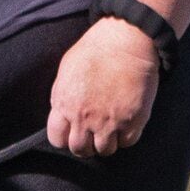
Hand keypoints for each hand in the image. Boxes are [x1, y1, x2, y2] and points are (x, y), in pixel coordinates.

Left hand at [47, 17, 162, 159]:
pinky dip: (127, 136)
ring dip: (107, 141)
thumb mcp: (67, 70)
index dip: (66, 137)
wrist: (127, 40)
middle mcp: (84, 117)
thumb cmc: (97, 49)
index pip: (57, 139)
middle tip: (94, 133)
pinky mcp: (132, 121)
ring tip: (112, 127)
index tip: (74, 132)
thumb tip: (64, 113)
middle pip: (80, 149)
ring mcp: (108, 121)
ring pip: (104, 150)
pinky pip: (127, 142)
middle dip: (86, 144)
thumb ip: (62, 96)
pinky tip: (127, 121)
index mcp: (65, 103)